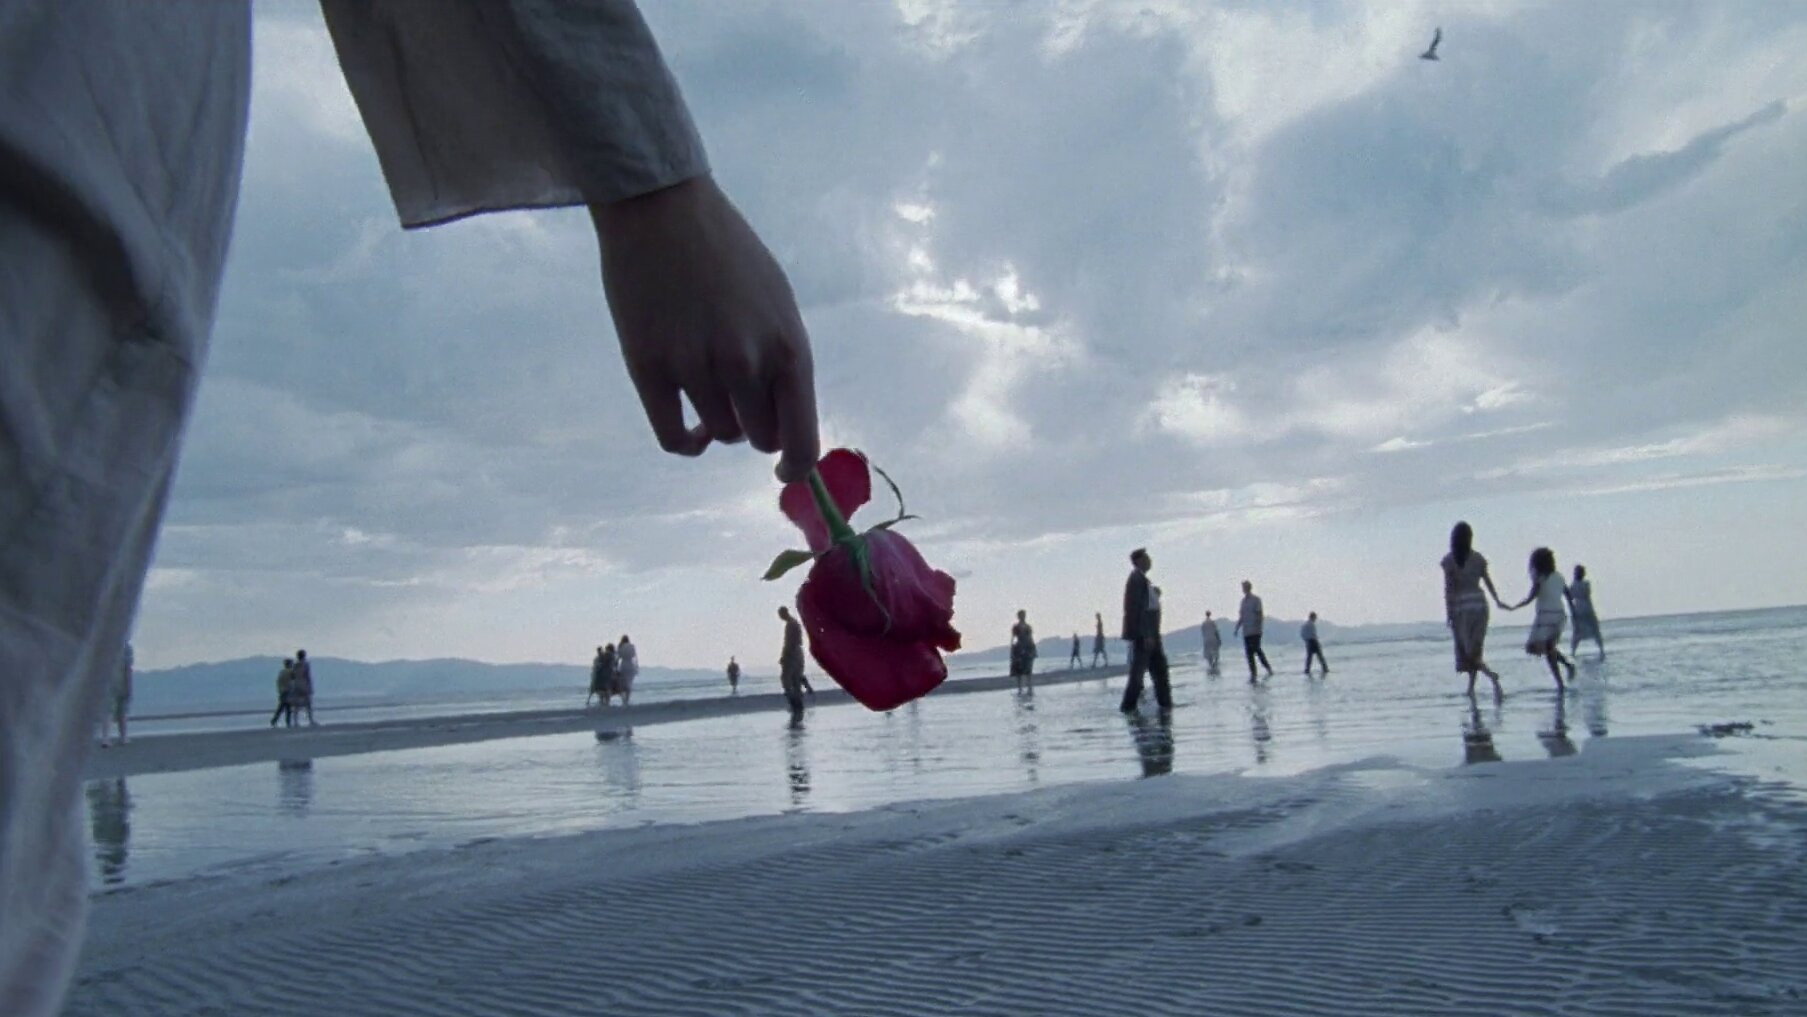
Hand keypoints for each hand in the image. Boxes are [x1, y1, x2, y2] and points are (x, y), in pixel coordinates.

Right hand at [592, 176, 819, 481]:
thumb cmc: (727, 251)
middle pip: (758, 438)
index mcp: (788, 346)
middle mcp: (745, 364)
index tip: (786, 471)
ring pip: (718, 434)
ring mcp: (695, 368)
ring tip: (708, 385)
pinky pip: (673, 438)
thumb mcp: (777, 302)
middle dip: (754, 425)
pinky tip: (686, 427)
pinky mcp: (649, 369)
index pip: (802, 439)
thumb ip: (784, 361)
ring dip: (717, 420)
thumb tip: (784, 422)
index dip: (797, 466)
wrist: (662, 209)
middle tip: (740, 396)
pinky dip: (685, 442)